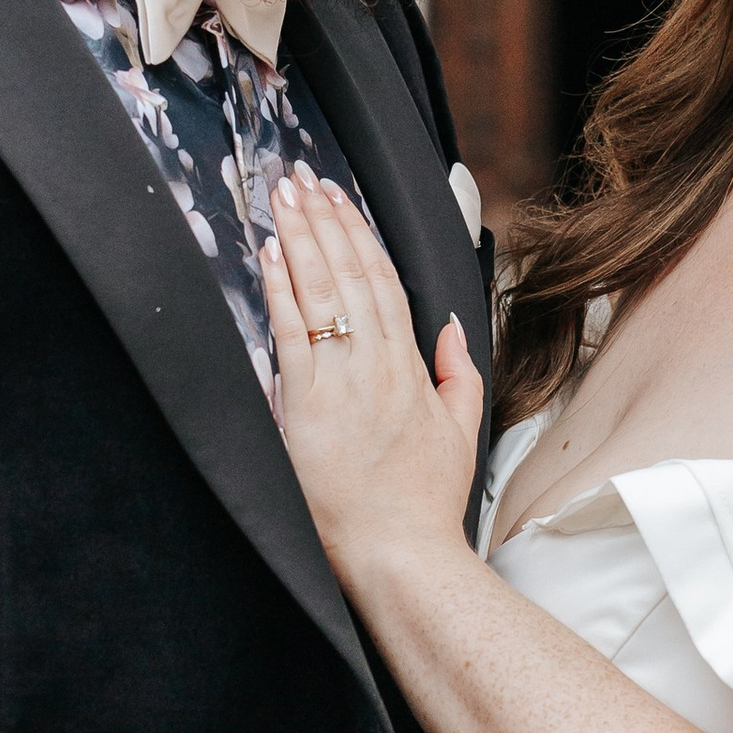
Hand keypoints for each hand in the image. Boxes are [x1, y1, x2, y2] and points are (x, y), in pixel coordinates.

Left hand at [261, 169, 487, 595]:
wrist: (400, 553)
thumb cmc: (423, 506)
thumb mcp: (460, 435)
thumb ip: (459, 377)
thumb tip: (453, 331)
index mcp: (413, 370)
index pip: (384, 284)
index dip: (359, 237)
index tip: (340, 200)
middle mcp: (379, 365)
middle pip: (352, 274)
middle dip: (326, 220)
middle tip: (302, 178)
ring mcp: (344, 382)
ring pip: (324, 292)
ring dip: (302, 238)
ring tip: (283, 197)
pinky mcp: (309, 405)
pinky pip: (294, 334)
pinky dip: (283, 290)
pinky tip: (272, 254)